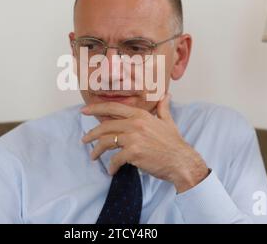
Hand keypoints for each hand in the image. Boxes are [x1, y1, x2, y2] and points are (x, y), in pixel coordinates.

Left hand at [81, 94, 208, 192]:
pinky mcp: (133, 153)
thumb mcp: (168, 122)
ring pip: (106, 141)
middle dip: (91, 134)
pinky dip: (111, 166)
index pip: (113, 108)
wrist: (181, 161)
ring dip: (97, 150)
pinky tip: (112, 170)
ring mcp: (133, 138)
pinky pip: (115, 159)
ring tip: (93, 156)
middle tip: (84, 140)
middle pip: (105, 126)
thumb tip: (166, 95)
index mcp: (140, 115)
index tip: (84, 111)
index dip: (96, 108)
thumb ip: (163, 108)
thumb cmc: (174, 143)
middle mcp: (135, 124)